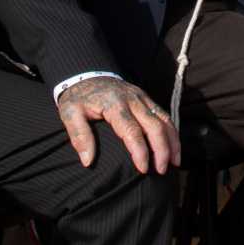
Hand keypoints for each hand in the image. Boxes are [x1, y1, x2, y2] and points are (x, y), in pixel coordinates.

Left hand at [57, 76, 179, 175]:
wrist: (86, 74)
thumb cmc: (78, 98)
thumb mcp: (70, 114)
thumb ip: (79, 136)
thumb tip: (88, 160)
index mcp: (114, 104)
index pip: (132, 130)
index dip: (140, 151)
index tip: (142, 170)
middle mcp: (132, 99)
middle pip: (154, 125)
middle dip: (161, 150)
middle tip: (160, 171)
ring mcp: (142, 97)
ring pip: (164, 120)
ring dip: (172, 142)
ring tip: (174, 163)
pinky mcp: (146, 98)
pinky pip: (164, 115)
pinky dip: (172, 132)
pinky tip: (173, 148)